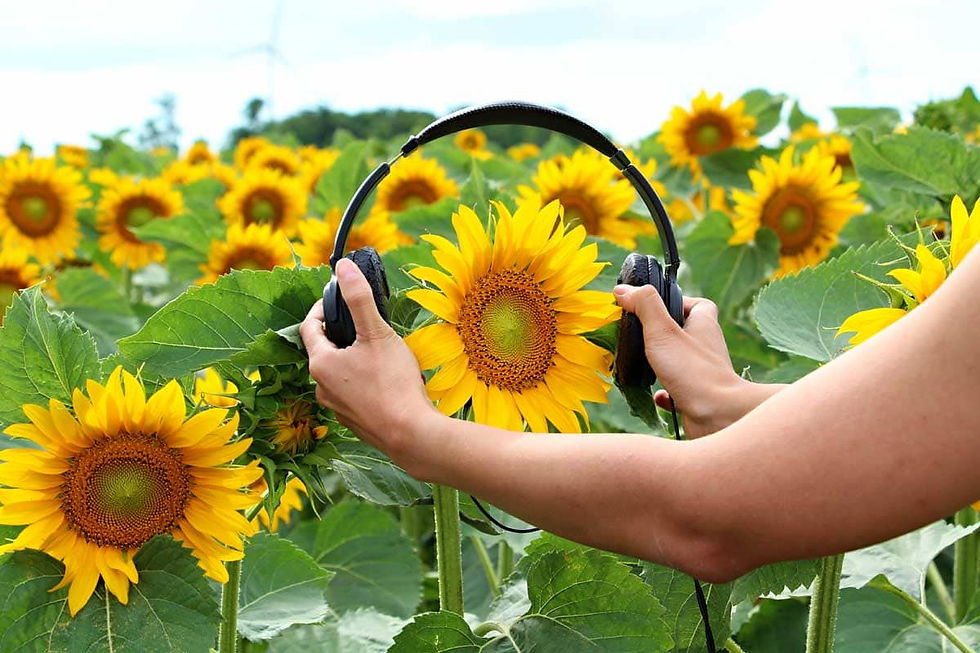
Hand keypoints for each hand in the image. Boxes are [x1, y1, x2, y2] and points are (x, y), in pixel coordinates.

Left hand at [300, 258, 440, 469]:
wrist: (410, 434)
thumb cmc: (392, 383)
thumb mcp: (377, 333)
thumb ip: (358, 298)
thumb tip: (343, 267)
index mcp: (321, 363)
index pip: (309, 327)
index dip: (322, 308)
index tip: (338, 298)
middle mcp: (321, 387)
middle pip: (324, 350)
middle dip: (341, 334)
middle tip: (364, 323)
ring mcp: (337, 407)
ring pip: (339, 373)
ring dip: (352, 358)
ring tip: (379, 351)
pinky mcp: (354, 421)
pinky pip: (352, 392)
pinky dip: (362, 380)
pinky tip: (385, 379)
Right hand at [613, 285, 782, 436]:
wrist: (719, 415)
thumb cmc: (693, 370)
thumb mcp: (663, 330)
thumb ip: (644, 306)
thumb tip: (623, 289)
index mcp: (704, 326)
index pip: (698, 305)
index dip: (679, 302)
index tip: (655, 307)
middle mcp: (706, 349)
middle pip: (687, 333)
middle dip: (664, 335)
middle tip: (640, 336)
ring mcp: (703, 374)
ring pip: (681, 363)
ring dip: (662, 363)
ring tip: (642, 363)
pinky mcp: (698, 398)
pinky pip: (679, 392)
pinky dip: (666, 393)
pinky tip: (656, 395)